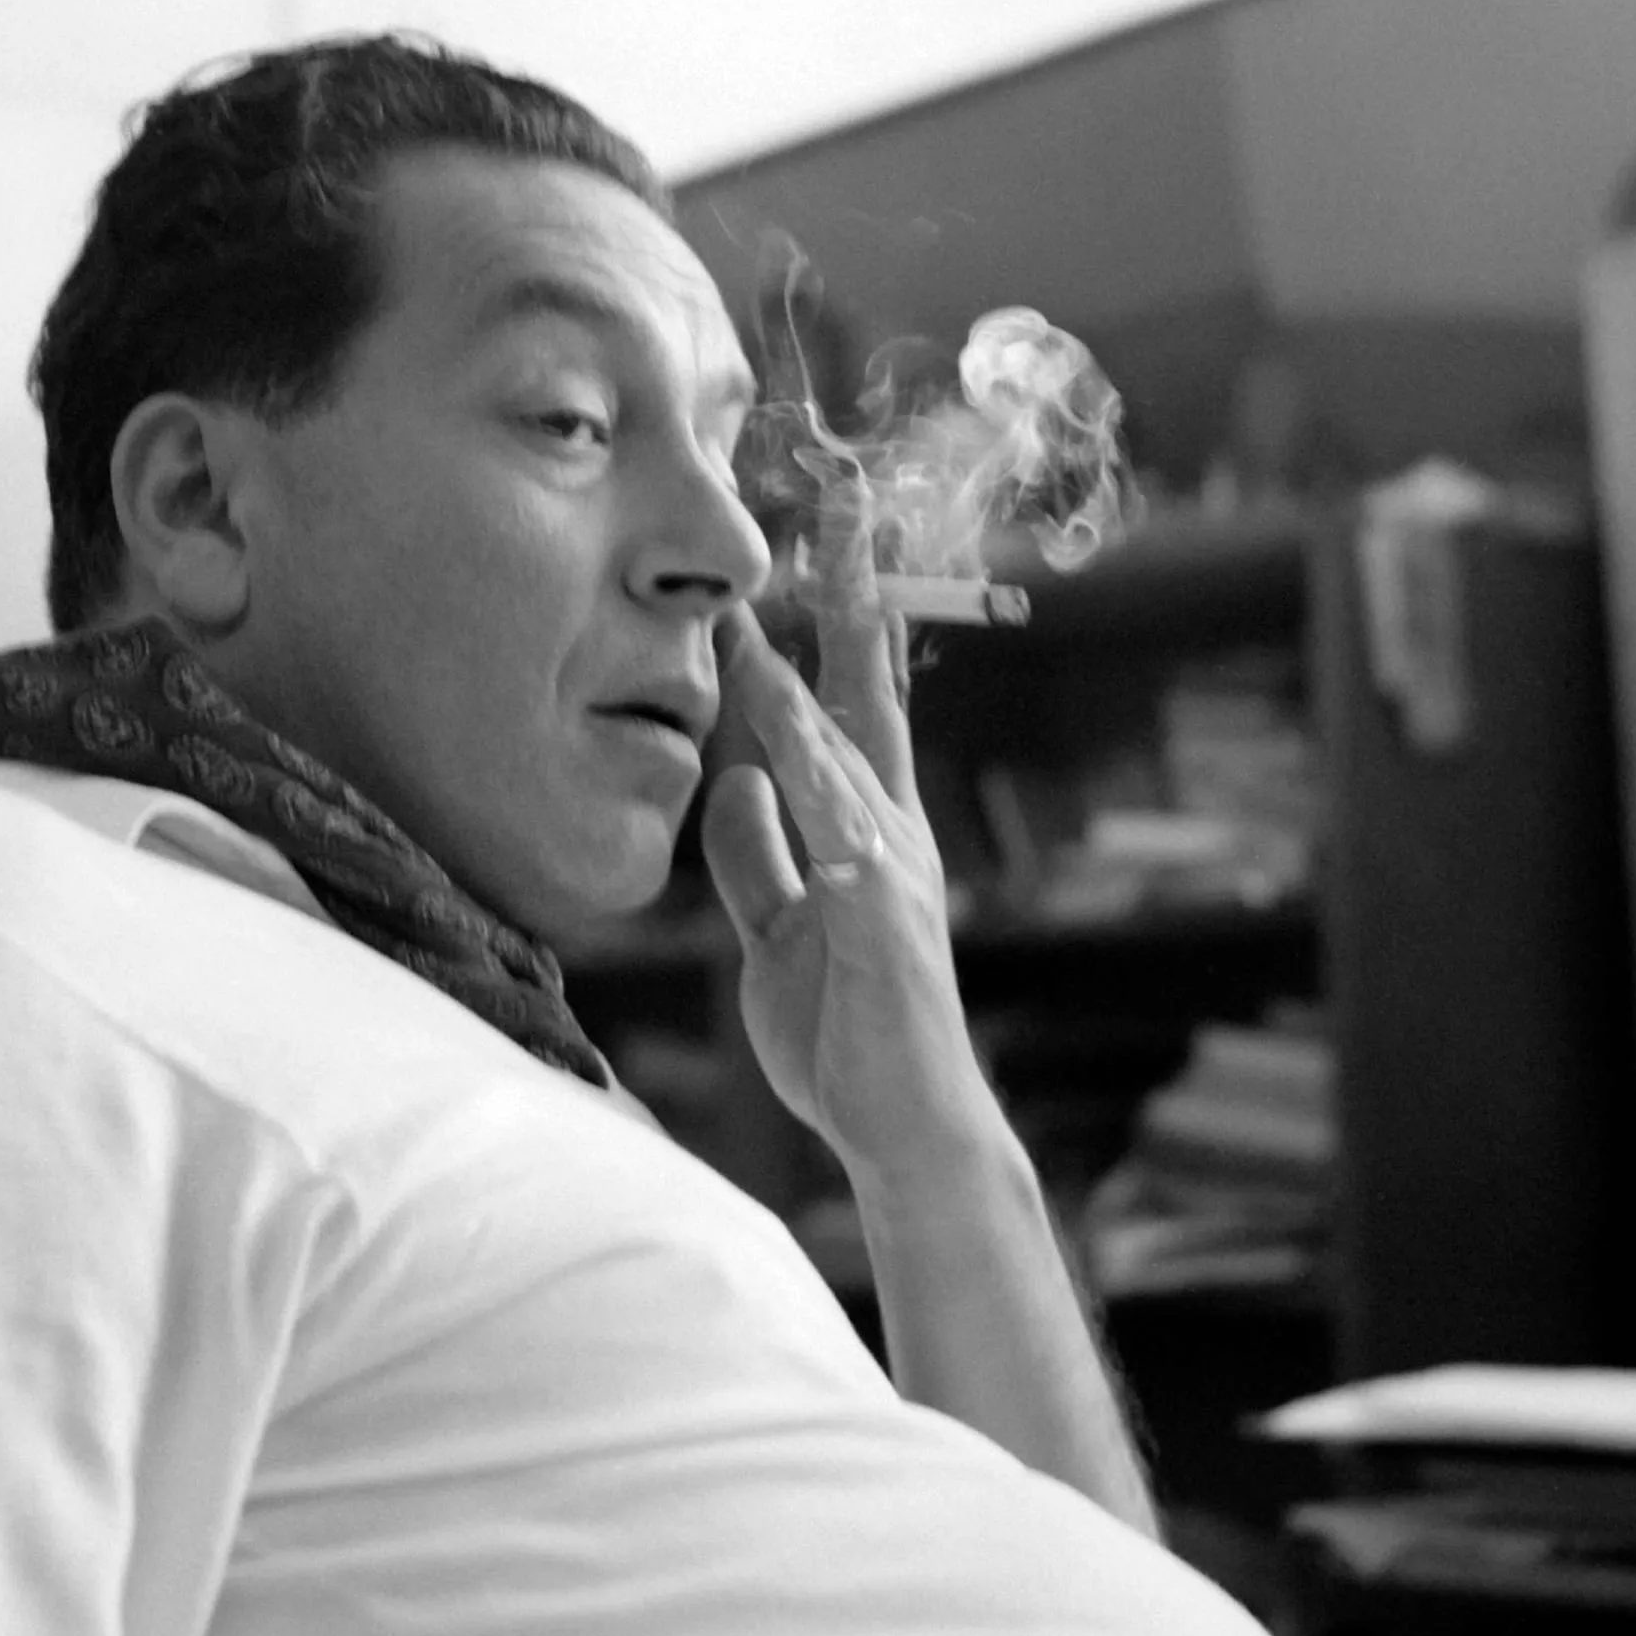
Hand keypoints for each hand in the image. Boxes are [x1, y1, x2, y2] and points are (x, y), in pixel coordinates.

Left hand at [700, 573, 996, 1188]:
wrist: (903, 1127)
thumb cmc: (845, 1032)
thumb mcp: (779, 930)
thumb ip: (758, 858)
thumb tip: (732, 782)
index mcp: (865, 826)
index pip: (848, 704)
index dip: (833, 625)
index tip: (821, 545)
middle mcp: (888, 828)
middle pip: (869, 692)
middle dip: (859, 598)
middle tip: (848, 507)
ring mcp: (892, 870)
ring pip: (847, 749)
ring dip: (817, 670)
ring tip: (790, 597)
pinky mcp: (881, 922)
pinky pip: (841, 840)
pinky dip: (816, 789)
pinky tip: (786, 745)